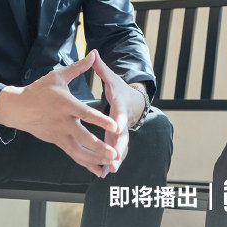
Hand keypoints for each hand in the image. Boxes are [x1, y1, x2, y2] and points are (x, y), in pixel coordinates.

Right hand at [0, 50, 120, 176]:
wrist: (18, 108)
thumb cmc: (39, 90)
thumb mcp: (58, 76)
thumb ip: (78, 68)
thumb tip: (94, 54)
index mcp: (65, 104)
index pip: (86, 114)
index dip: (101, 120)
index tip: (115, 126)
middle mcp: (63, 122)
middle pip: (83, 138)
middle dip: (100, 147)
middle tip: (115, 153)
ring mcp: (59, 135)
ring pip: (78, 151)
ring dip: (95, 159)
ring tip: (112, 163)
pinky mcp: (57, 142)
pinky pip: (73, 155)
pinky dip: (86, 164)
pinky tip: (99, 171)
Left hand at [92, 54, 147, 174]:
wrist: (132, 100)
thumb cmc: (119, 89)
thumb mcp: (112, 78)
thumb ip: (101, 69)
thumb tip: (94, 53)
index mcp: (119, 107)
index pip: (119, 115)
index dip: (118, 123)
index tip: (116, 129)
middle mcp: (122, 122)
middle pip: (122, 137)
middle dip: (118, 149)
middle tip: (114, 161)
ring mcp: (121, 133)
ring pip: (119, 149)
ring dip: (115, 160)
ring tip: (108, 171)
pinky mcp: (116, 140)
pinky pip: (114, 153)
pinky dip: (110, 162)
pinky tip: (103, 173)